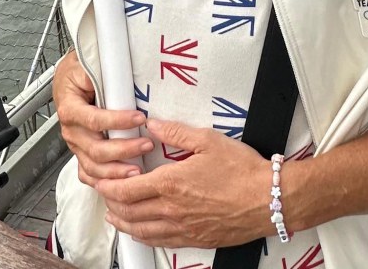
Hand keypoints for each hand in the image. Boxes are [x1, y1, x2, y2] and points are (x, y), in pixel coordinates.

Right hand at [53, 50, 150, 185]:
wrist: (69, 78)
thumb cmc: (80, 70)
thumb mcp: (88, 64)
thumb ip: (103, 72)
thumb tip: (124, 71)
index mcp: (70, 107)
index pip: (94, 119)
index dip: (116, 121)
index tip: (140, 118)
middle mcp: (71, 130)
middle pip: (95, 149)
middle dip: (123, 150)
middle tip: (147, 144)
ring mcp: (75, 144)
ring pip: (93, 167)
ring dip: (117, 171)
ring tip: (139, 170)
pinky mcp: (81, 152)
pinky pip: (89, 174)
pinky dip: (104, 183)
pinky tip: (121, 185)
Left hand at [99, 119, 267, 248]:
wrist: (268, 200)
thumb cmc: (242, 170)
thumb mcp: (208, 140)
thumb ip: (177, 132)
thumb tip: (154, 125)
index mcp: (172, 183)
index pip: (128, 189)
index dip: (109, 187)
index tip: (100, 181)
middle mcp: (172, 210)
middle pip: (129, 212)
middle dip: (111, 204)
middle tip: (103, 196)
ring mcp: (183, 228)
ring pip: (141, 231)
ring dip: (123, 223)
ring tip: (114, 215)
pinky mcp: (195, 239)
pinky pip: (160, 242)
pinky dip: (143, 237)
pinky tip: (141, 232)